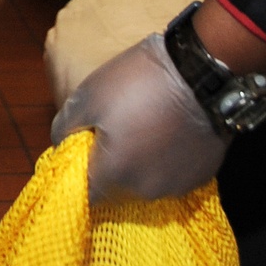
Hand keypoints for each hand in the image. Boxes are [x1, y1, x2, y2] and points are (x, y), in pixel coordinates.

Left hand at [50, 32, 227, 203]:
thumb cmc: (140, 82)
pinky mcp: (202, 176)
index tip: (85, 148)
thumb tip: (61, 145)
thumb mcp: (89, 95)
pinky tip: (171, 133)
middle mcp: (146, 190)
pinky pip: (174, 174)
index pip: (86, 193)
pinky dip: (168, 159)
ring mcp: (177, 186)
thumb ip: (65, 127)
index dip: (81, 172)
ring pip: (147, 181)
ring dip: (142, 162)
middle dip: (113, 163)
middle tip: (117, 129)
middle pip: (118, 187)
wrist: (203, 72)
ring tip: (147, 127)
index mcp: (115, 175)